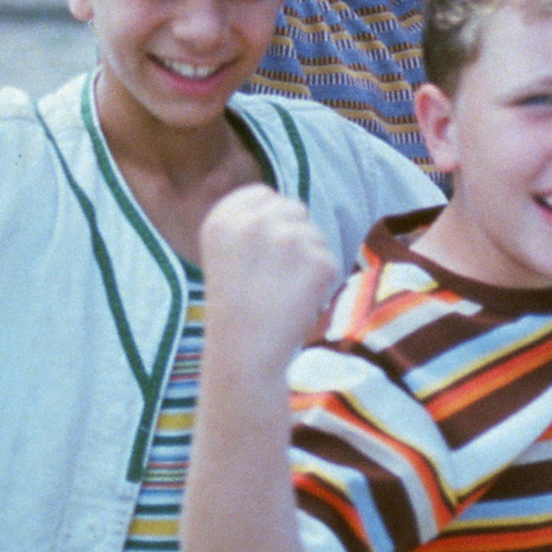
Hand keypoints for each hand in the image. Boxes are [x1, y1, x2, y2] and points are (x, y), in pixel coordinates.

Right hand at [198, 185, 344, 369]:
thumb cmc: (234, 308)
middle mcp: (254, 222)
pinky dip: (321, 282)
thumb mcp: (222, 253)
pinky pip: (329, 259)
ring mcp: (289, 241)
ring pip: (314, 233)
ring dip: (307, 258)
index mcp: (222, 218)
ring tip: (282, 292)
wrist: (243, 356)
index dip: (268, 222)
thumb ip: (248, 222)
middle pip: (293, 209)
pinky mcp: (319, 262)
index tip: (260, 253)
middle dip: (292, 236)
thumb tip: (287, 206)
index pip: (263, 194)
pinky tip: (298, 302)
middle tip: (273, 277)